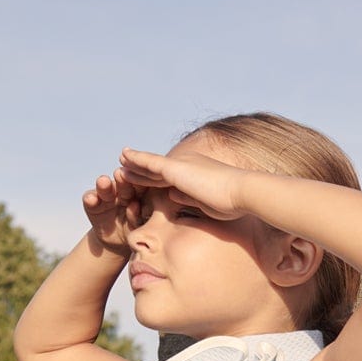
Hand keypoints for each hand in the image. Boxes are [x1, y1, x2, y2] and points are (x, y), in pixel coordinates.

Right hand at [82, 169, 142, 254]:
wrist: (119, 243)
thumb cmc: (137, 234)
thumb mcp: (143, 230)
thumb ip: (145, 222)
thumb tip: (143, 212)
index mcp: (143, 196)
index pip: (144, 190)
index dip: (142, 186)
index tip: (140, 182)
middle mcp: (125, 193)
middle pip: (125, 186)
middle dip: (123, 181)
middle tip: (120, 175)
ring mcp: (108, 198)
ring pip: (107, 190)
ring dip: (105, 186)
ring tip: (103, 182)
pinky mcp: (93, 205)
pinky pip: (90, 200)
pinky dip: (90, 199)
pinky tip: (90, 198)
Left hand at [114, 146, 254, 221]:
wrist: (241, 191)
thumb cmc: (231, 202)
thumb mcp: (205, 203)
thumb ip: (187, 198)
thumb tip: (172, 196)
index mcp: (195, 174)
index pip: (172, 178)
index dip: (158, 179)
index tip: (148, 180)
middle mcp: (187, 165)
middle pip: (159, 169)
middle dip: (143, 169)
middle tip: (128, 165)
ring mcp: (180, 165)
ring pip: (151, 164)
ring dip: (135, 162)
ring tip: (121, 159)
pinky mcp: (174, 168)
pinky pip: (149, 162)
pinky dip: (136, 159)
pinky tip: (124, 157)